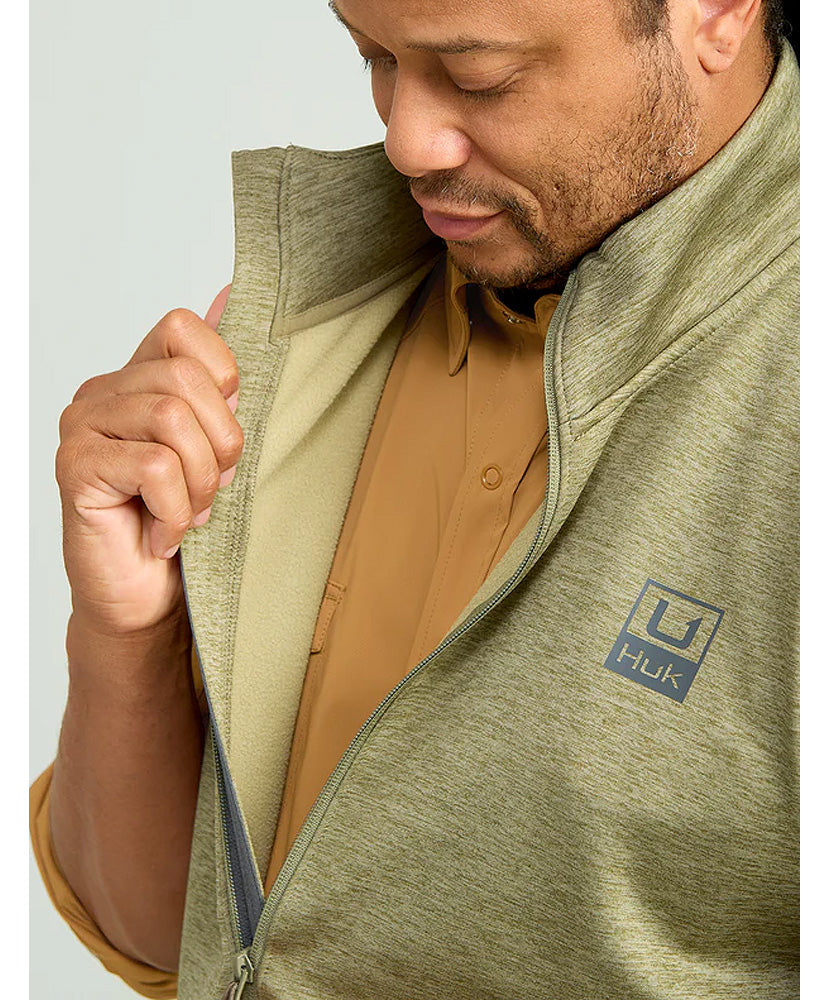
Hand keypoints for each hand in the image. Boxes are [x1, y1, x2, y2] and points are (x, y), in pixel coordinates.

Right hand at [56, 293, 241, 634]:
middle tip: (214, 486)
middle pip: (185, 379)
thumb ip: (219, 382)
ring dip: (200, 481)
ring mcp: (83, 426)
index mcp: (140, 379)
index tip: (226, 424)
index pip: (184, 328)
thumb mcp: (218, 448)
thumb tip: (232, 293)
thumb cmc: (186, 521)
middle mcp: (105, 393)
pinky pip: (153, 467)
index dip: (222, 372)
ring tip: (191, 512)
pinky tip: (165, 533)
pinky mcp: (75, 466)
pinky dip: (177, 510)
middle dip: (221, 442)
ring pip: (172, 420)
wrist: (147, 596)